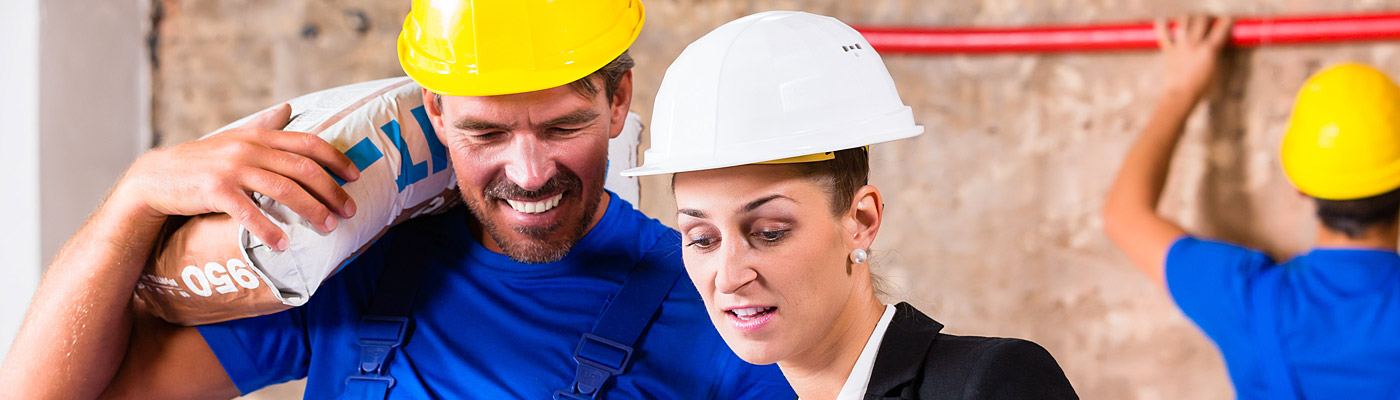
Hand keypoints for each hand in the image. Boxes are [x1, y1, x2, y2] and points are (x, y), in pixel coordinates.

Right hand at [112, 104, 359, 250]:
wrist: (157, 177)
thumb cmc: (202, 160)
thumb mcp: (234, 137)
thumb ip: (264, 125)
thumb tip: (288, 108)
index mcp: (259, 136)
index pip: (308, 143)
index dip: (336, 159)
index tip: (355, 176)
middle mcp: (249, 148)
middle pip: (303, 169)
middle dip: (331, 192)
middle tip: (348, 212)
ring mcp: (232, 169)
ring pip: (284, 190)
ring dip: (311, 211)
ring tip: (327, 228)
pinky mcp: (215, 191)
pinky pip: (249, 213)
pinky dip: (269, 230)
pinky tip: (284, 244)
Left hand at [1155, 15, 1232, 98]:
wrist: (1181, 95)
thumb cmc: (1201, 88)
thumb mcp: (1216, 71)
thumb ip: (1216, 56)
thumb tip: (1216, 47)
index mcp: (1209, 50)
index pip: (1222, 29)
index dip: (1227, 21)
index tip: (1228, 19)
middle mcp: (1195, 44)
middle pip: (1202, 20)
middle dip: (1206, 18)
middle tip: (1207, 21)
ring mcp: (1180, 46)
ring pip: (1183, 22)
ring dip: (1188, 19)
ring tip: (1190, 21)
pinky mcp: (1168, 50)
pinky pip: (1163, 34)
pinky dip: (1162, 26)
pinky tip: (1163, 21)